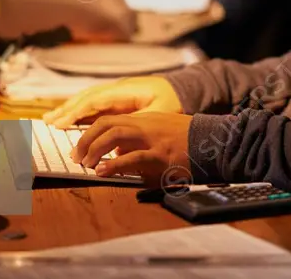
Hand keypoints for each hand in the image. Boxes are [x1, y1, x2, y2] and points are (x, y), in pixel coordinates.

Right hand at [42, 76, 182, 127]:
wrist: (184, 88)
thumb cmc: (174, 101)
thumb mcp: (161, 113)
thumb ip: (139, 127)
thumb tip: (119, 144)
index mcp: (126, 91)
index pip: (95, 99)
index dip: (77, 111)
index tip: (61, 123)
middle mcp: (117, 89)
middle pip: (86, 97)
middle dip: (67, 109)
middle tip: (48, 122)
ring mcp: (117, 92)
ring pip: (88, 99)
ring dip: (69, 108)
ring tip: (51, 119)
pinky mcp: (118, 98)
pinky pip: (94, 103)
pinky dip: (80, 110)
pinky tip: (69, 118)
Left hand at [72, 112, 192, 182]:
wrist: (213, 141)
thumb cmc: (188, 139)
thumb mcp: (160, 132)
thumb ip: (138, 139)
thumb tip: (117, 154)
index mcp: (144, 120)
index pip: (109, 120)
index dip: (90, 133)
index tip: (80, 147)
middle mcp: (145, 126)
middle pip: (107, 124)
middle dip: (86, 140)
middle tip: (77, 156)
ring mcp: (152, 140)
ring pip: (115, 136)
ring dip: (95, 149)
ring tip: (85, 163)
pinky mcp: (160, 156)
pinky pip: (132, 158)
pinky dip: (114, 165)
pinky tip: (102, 171)